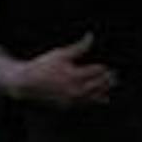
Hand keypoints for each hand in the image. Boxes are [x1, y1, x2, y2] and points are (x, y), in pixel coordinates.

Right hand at [1, 34, 116, 108]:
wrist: (26, 82)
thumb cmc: (43, 65)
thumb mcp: (60, 53)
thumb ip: (79, 47)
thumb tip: (91, 36)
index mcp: (74, 75)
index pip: (96, 72)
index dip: (103, 69)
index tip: (109, 68)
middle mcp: (74, 89)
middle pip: (97, 85)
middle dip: (107, 81)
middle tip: (114, 77)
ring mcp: (71, 99)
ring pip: (93, 97)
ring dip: (103, 92)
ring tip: (110, 88)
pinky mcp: (67, 105)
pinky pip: (85, 103)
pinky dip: (94, 100)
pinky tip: (101, 98)